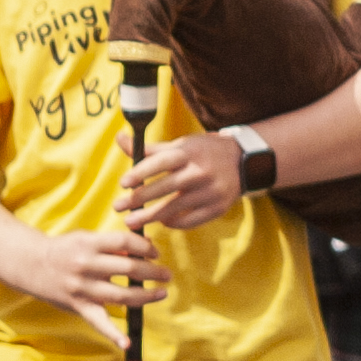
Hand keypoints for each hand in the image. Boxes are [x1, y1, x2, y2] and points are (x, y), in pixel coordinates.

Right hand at [18, 222, 167, 343]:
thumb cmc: (65, 250)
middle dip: (153, 272)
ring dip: (146, 296)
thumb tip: (143, 250)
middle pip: (129, 269)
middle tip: (166, 275)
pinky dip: (113, 334)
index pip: (125, 243)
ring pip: (121, 295)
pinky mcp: (78, 305)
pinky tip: (127, 343)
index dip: (145, 247)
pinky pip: (98, 322)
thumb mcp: (85, 238)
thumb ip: (111, 245)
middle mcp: (86, 266)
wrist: (30, 264)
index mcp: (89, 244)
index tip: (155, 253)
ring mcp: (82, 288)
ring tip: (161, 293)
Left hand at [118, 131, 245, 230]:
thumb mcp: (180, 145)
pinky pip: (191, 220)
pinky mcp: (218, 208)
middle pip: (165, 188)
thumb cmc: (203, 152)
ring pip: (175, 208)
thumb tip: (120, 138)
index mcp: (189, 153)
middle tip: (117, 207)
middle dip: (139, 199)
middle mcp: (201, 172)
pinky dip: (174, 223)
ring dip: (150, 216)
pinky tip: (162, 221)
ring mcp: (211, 191)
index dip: (140, 172)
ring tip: (131, 222)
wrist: (243, 162)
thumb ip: (149, 148)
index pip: (161, 162)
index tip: (123, 184)